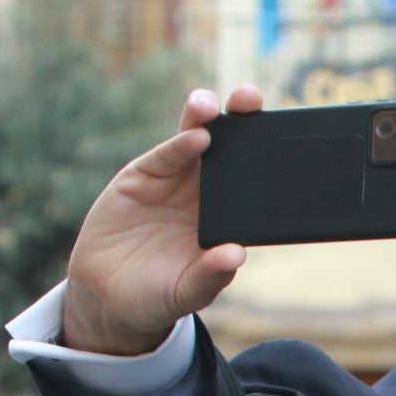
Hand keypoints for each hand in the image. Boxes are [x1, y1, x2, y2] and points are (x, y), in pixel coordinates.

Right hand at [62, 86, 261, 355]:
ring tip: (215, 107)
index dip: (266, 158)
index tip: (285, 138)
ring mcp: (175, 183)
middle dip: (241, 122)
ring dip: (206, 119)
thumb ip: (211, 275)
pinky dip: (178, 145)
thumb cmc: (159, 296)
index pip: (253, 183)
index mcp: (227, 218)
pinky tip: (195, 135)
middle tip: (251, 97)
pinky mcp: (142, 178)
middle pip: (229, 150)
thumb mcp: (188, 293)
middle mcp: (206, 194)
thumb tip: (235, 255)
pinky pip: (165, 157)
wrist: (110, 298)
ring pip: (195, 142)